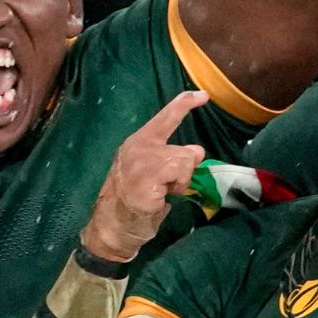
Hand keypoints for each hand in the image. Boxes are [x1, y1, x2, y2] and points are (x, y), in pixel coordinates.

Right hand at [80, 90, 208, 262]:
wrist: (113, 221)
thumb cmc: (136, 196)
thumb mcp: (154, 171)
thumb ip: (172, 157)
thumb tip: (197, 150)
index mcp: (139, 141)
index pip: (164, 119)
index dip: (184, 104)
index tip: (203, 95)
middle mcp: (138, 147)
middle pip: (186, 152)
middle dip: (184, 171)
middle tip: (166, 185)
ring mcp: (141, 163)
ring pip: (185, 164)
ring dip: (181, 182)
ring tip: (162, 191)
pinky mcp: (146, 180)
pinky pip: (179, 178)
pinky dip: (176, 189)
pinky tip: (159, 197)